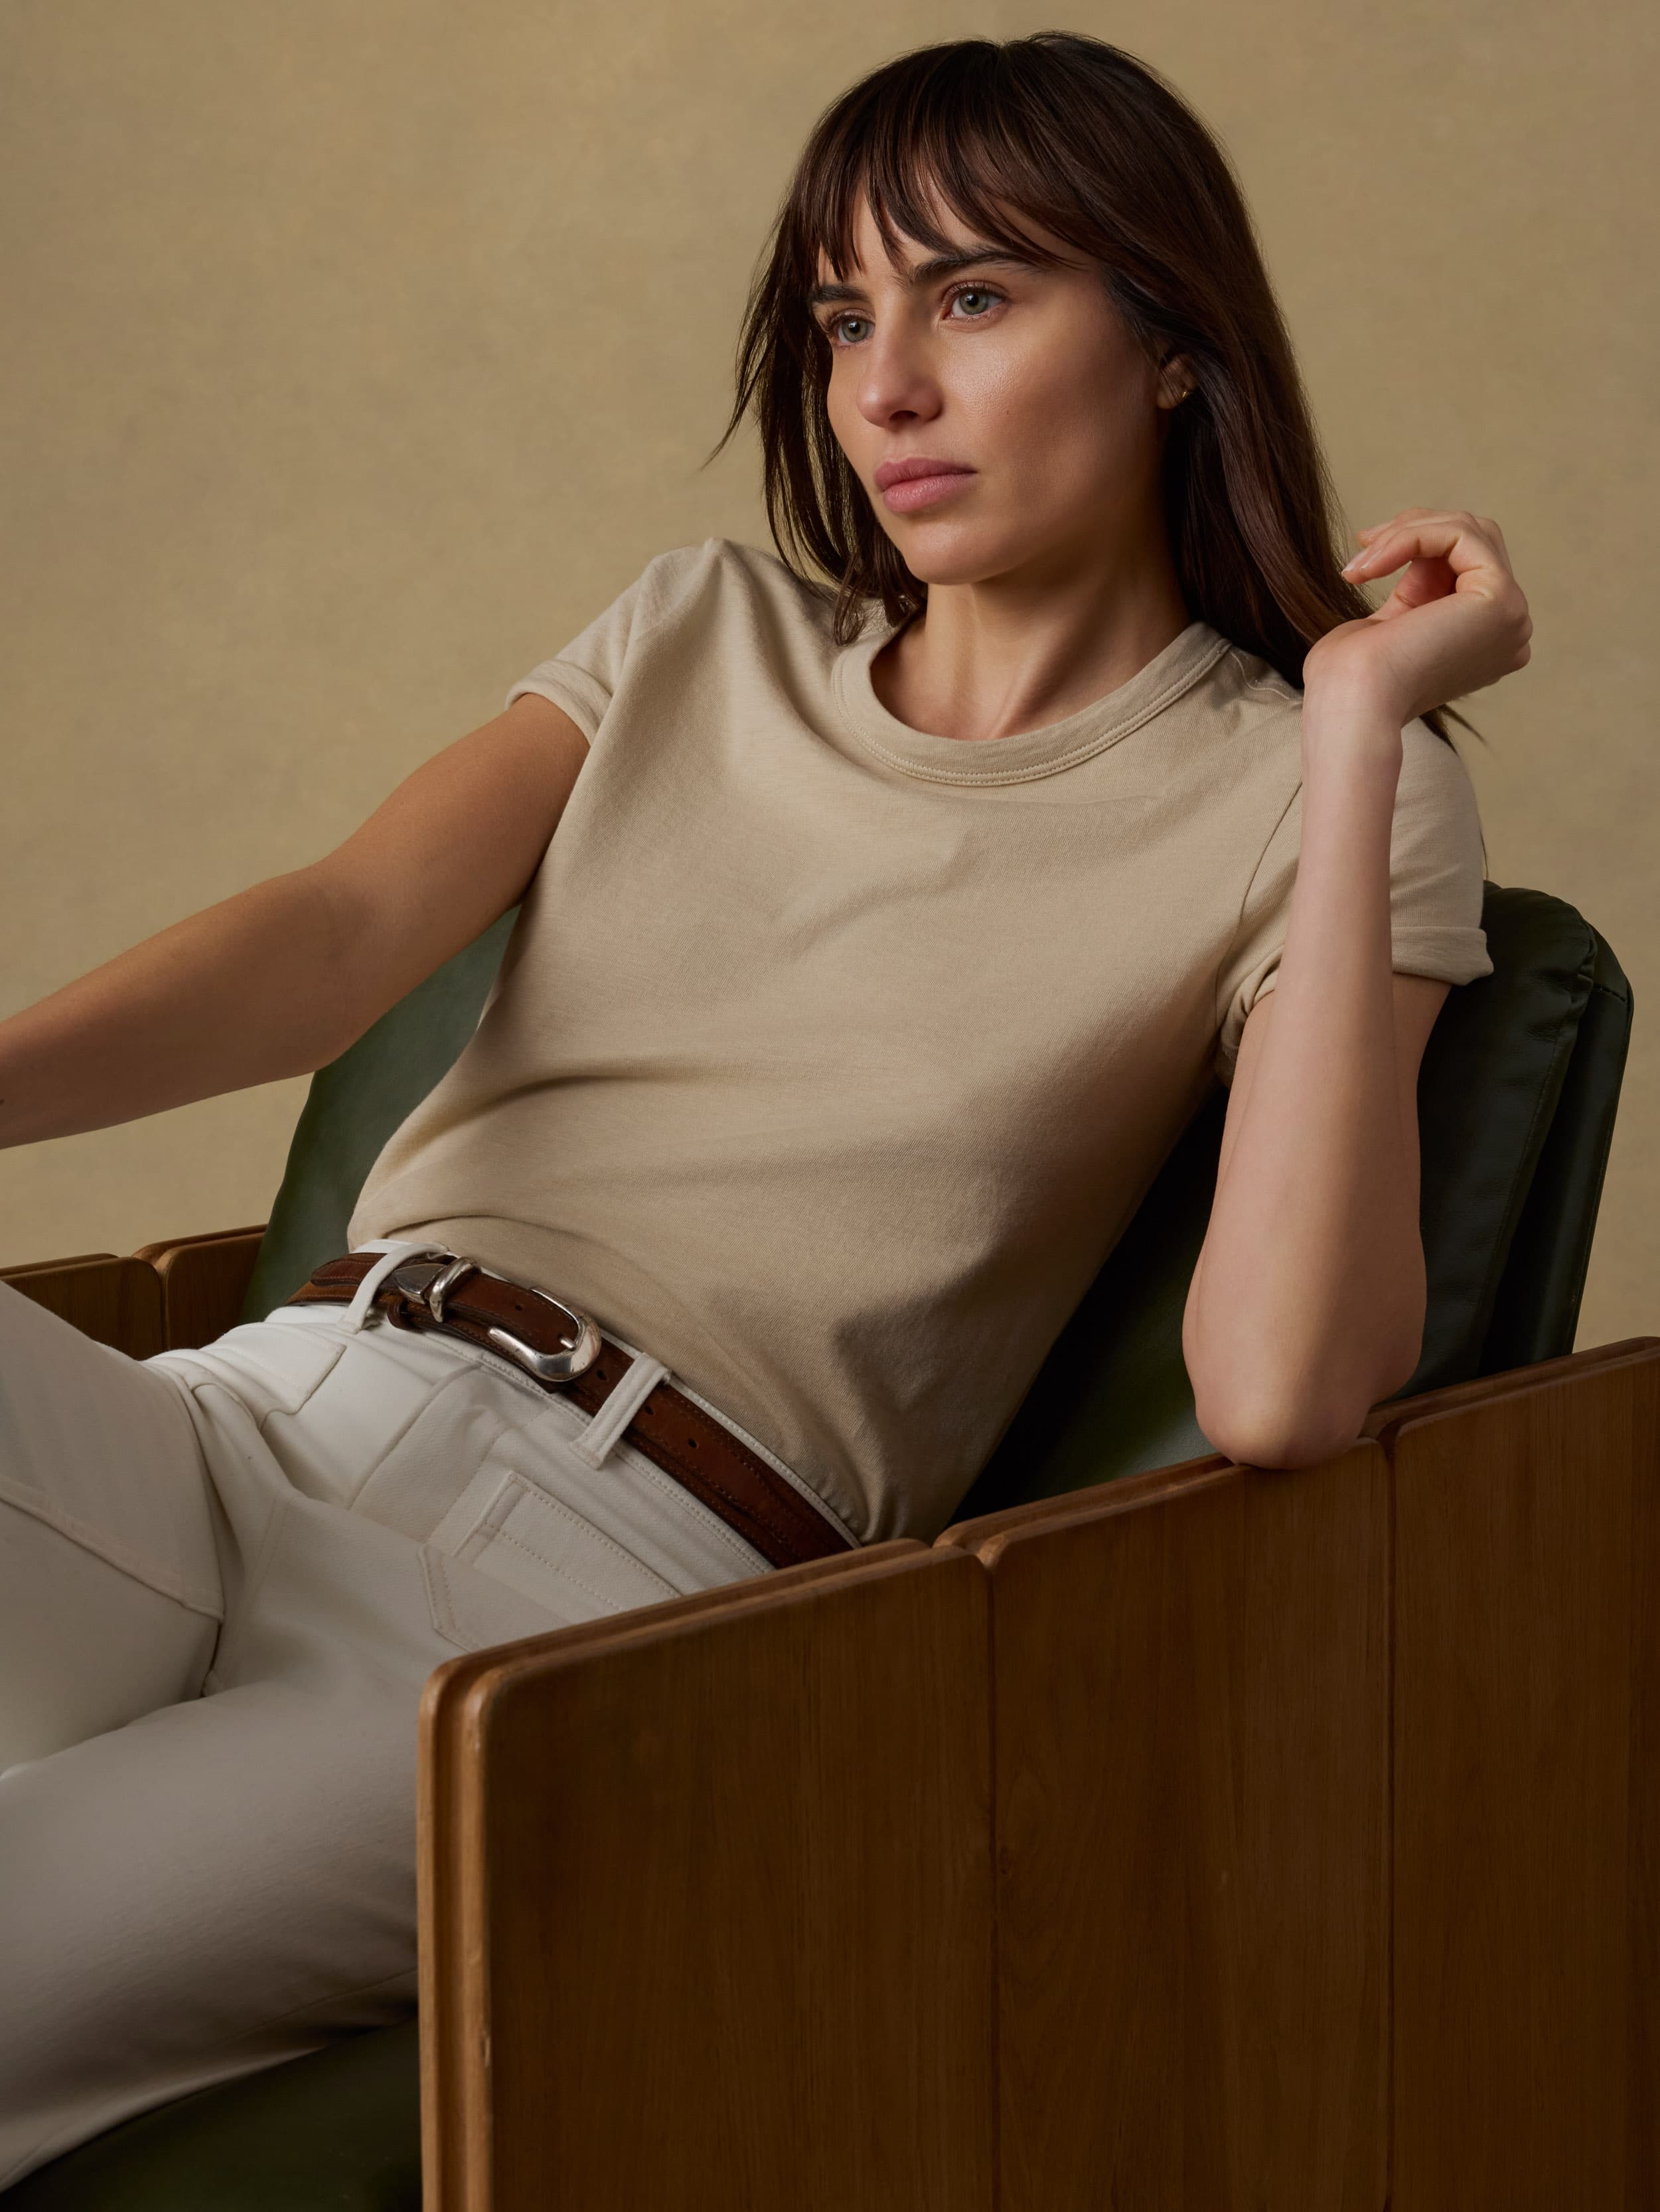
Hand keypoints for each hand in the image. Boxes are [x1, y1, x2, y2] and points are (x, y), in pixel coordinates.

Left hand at [1302, 507, 1532, 725]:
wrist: (1349, 707)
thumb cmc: (1350, 681)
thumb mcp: (1392, 622)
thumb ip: (1418, 589)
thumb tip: (1426, 556)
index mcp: (1486, 639)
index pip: (1467, 562)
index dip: (1418, 544)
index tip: (1365, 554)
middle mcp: (1509, 629)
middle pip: (1476, 539)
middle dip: (1416, 530)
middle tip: (1364, 543)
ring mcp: (1512, 616)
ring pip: (1469, 531)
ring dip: (1406, 533)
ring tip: (1362, 563)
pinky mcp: (1500, 600)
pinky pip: (1460, 535)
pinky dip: (1410, 537)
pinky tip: (1372, 564)